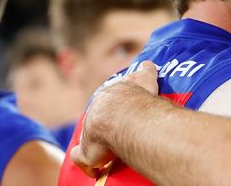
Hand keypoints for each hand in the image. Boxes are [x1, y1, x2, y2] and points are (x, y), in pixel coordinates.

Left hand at [71, 61, 159, 176]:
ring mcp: (89, 132)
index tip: (120, 111)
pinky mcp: (87, 151)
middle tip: (115, 130)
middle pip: (97, 118)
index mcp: (108, 96)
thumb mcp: (144, 78)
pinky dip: (87, 162)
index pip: (109, 100)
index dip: (114, 107)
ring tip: (108, 149)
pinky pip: (82, 158)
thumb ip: (146, 70)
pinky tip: (96, 166)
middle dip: (102, 123)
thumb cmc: (137, 98)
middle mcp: (95, 113)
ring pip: (89, 137)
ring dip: (96, 142)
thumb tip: (149, 65)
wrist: (123, 115)